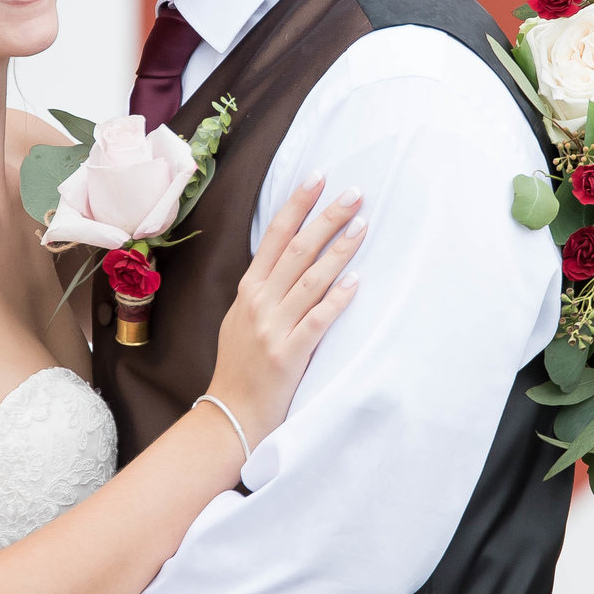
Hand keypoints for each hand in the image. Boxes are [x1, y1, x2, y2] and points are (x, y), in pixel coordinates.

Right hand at [210, 176, 366, 447]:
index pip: (276, 237)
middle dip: (327, 217)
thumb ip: (262, 290)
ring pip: (310, 280)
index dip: (298, 205)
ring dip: (339, 251)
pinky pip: (316, 321)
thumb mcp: (240, 319)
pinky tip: (355, 282)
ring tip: (363, 225)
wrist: (230, 415)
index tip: (319, 178)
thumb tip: (285, 259)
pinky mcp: (288, 355)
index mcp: (249, 290)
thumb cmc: (240, 367)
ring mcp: (273, 328)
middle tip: (355, 193)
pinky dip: (336, 300)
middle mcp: (259, 303)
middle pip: (298, 250)